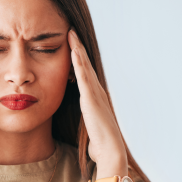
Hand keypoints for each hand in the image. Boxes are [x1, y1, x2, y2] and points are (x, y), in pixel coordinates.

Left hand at [67, 29, 126, 167]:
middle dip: (78, 47)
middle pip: (85, 64)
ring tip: (71, 33)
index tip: (71, 45)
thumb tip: (86, 120)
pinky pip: (83, 76)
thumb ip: (87, 119)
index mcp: (94, 97)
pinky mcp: (90, 98)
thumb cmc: (100, 143)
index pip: (84, 73)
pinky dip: (79, 62)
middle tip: (71, 31)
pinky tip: (73, 50)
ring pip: (84, 66)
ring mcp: (94, 93)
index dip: (79, 59)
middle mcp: (96, 91)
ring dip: (78, 49)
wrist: (110, 151)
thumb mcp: (90, 126)